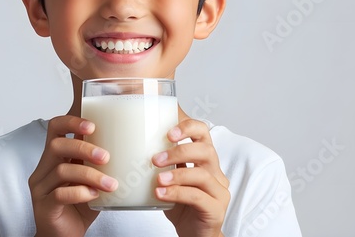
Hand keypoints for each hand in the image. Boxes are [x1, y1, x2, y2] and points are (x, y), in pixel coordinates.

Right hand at [29, 115, 117, 236]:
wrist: (65, 236)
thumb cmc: (80, 205)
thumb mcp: (90, 177)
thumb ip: (97, 162)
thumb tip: (127, 143)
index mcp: (54, 157)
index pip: (55, 128)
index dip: (72, 122)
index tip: (93, 126)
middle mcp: (44, 169)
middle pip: (57, 145)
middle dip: (84, 148)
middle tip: (106, 157)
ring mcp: (41, 188)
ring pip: (61, 170)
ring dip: (90, 175)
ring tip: (110, 184)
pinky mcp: (43, 206)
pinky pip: (60, 194)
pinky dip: (81, 192)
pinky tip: (94, 195)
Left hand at [152, 119, 229, 236]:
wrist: (193, 235)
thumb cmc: (180, 204)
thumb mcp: (170, 178)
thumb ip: (163, 162)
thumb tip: (135, 143)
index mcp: (205, 159)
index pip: (203, 132)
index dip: (188, 127)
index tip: (168, 133)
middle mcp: (216, 172)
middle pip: (206, 150)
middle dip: (179, 151)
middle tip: (156, 159)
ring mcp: (219, 191)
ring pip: (201, 174)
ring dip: (176, 174)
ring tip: (158, 179)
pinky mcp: (216, 209)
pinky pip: (197, 196)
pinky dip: (177, 193)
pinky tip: (160, 194)